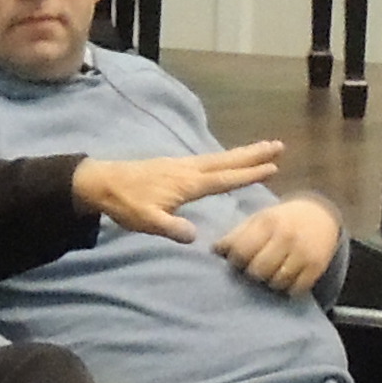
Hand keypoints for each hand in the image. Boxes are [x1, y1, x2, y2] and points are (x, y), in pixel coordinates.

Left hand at [74, 142, 289, 243]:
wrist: (102, 182)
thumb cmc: (125, 204)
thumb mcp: (147, 221)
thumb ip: (171, 228)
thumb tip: (195, 236)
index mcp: (187, 183)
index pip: (224, 178)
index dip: (248, 175)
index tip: (272, 168)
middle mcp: (188, 169)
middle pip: (227, 160)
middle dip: (254, 154)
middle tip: (279, 146)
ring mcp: (181, 165)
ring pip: (219, 157)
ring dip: (242, 153)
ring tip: (263, 148)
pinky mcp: (174, 166)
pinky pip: (208, 159)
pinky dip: (225, 158)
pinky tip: (227, 159)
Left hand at [213, 193, 341, 292]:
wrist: (320, 215)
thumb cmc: (280, 220)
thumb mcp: (258, 219)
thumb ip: (236, 235)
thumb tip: (215, 251)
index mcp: (266, 222)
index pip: (241, 251)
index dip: (235, 260)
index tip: (238, 260)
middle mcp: (286, 236)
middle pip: (258, 270)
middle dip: (253, 273)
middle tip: (256, 268)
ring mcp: (303, 252)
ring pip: (277, 282)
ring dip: (270, 282)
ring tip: (271, 272)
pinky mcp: (317, 267)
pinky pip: (296, 289)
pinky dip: (288, 288)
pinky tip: (287, 278)